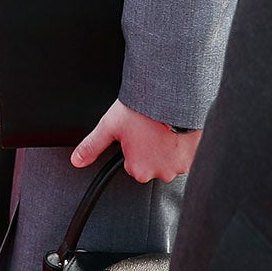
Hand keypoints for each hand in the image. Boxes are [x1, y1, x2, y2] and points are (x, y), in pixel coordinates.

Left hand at [71, 100, 199, 183]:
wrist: (171, 97)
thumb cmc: (142, 111)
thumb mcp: (110, 126)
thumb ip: (92, 146)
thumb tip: (77, 160)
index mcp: (139, 170)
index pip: (132, 165)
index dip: (131, 148)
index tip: (134, 134)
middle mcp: (161, 173)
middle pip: (151, 165)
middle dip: (149, 150)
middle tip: (147, 129)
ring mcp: (181, 166)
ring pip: (168, 160)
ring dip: (165, 148)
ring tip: (160, 128)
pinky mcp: (195, 156)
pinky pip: (185, 155)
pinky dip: (180, 145)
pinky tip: (174, 130)